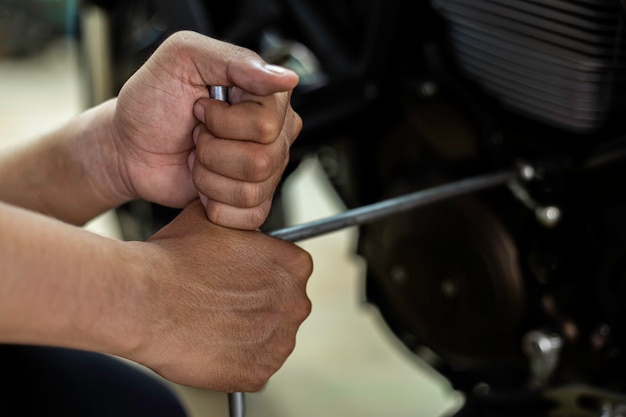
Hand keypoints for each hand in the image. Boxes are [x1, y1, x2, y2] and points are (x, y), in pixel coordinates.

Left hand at [111, 31, 300, 228]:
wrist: (129, 146)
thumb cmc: (153, 101)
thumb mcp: (183, 58)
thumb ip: (235, 60)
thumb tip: (285, 79)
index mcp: (266, 97)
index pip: (266, 124)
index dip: (224, 122)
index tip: (201, 107)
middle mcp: (276, 135)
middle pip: (262, 161)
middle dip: (212, 151)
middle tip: (197, 135)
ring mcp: (267, 171)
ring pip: (251, 190)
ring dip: (209, 176)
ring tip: (197, 158)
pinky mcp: (252, 203)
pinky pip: (248, 216)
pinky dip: (214, 204)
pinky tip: (204, 183)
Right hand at [124, 201, 311, 390]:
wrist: (144, 300)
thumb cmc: (173, 259)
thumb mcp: (211, 219)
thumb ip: (238, 222)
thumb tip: (233, 214)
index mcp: (294, 265)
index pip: (290, 271)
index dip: (262, 274)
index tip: (241, 279)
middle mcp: (295, 303)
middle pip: (283, 305)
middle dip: (257, 305)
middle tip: (223, 303)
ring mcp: (279, 341)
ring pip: (269, 338)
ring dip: (246, 334)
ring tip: (211, 325)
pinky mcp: (258, 373)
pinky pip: (254, 368)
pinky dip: (235, 362)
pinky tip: (210, 346)